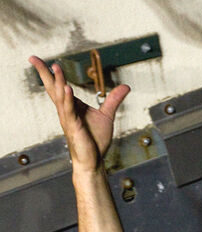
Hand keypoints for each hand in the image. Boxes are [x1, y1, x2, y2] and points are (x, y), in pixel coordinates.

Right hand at [29, 55, 130, 171]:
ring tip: (56, 67)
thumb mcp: (106, 115)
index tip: (43, 59)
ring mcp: (68, 119)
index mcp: (71, 107)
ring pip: (61, 97)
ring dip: (58, 82)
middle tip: (32, 57)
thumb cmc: (95, 140)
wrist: (93, 160)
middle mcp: (66, 111)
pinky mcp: (74, 127)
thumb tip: (126, 86)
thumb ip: (114, 100)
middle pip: (53, 88)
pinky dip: (68, 99)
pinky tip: (67, 88)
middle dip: (44, 73)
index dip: (50, 73)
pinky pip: (69, 111)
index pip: (58, 86)